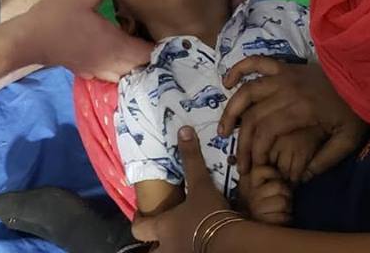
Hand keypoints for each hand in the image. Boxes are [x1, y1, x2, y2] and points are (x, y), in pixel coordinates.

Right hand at [12, 0, 152, 81]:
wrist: (29, 39)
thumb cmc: (58, 16)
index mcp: (116, 46)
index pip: (149, 54)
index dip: (163, 48)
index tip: (173, 37)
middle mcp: (111, 64)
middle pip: (141, 67)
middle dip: (151, 57)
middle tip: (158, 39)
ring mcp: (97, 70)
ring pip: (126, 72)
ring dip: (135, 62)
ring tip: (140, 46)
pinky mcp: (85, 70)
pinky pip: (112, 71)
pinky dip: (120, 64)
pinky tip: (116, 50)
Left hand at [130, 127, 232, 244]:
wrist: (231, 244)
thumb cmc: (209, 214)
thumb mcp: (200, 184)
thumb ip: (191, 159)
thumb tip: (183, 130)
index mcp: (163, 228)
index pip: (139, 228)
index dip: (138, 222)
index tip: (140, 216)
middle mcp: (168, 248)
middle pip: (151, 251)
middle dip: (153, 244)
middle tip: (160, 236)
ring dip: (172, 249)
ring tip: (180, 241)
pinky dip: (191, 251)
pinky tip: (200, 246)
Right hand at [219, 58, 367, 177]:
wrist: (363, 79)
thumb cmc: (355, 111)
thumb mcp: (347, 141)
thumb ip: (324, 160)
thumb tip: (302, 179)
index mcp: (301, 109)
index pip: (266, 130)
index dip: (255, 150)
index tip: (253, 167)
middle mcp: (286, 90)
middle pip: (253, 115)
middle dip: (242, 141)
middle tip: (238, 160)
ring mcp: (283, 75)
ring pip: (247, 90)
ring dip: (231, 109)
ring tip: (223, 128)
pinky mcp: (284, 67)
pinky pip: (255, 62)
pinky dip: (239, 69)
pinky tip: (227, 83)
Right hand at [237, 165, 291, 224]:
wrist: (246, 228)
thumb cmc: (255, 206)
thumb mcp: (252, 187)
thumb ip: (261, 175)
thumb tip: (277, 169)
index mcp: (246, 181)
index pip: (261, 170)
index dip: (273, 173)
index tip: (275, 178)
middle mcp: (250, 193)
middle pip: (278, 186)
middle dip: (285, 192)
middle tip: (281, 197)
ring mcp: (256, 208)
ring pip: (283, 201)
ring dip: (286, 207)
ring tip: (280, 209)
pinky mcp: (265, 222)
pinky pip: (285, 216)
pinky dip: (286, 218)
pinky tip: (279, 218)